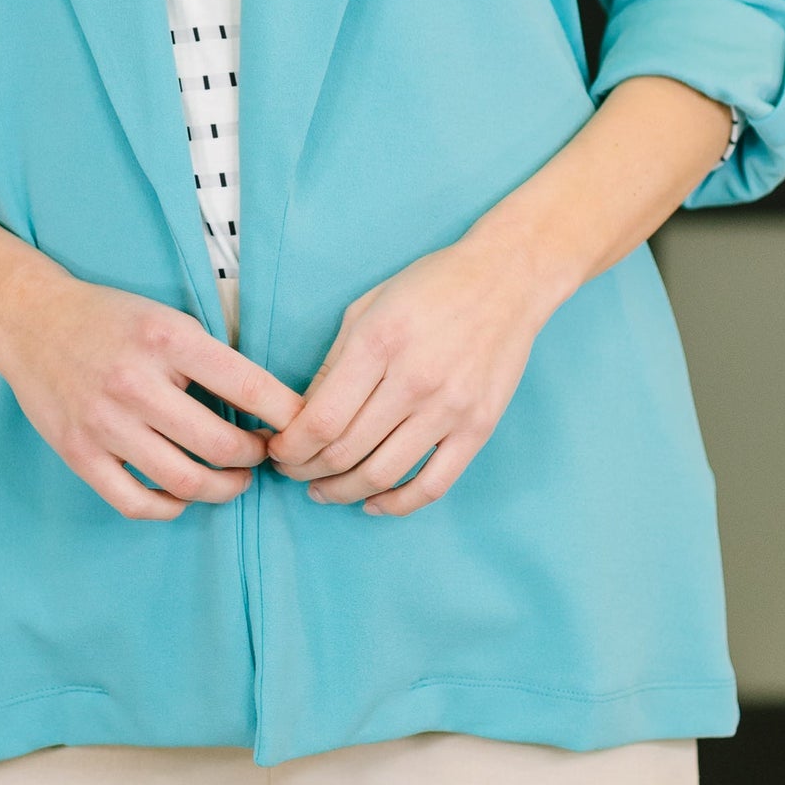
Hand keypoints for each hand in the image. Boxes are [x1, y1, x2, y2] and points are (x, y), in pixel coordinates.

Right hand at [0, 258, 302, 521]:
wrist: (29, 320)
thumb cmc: (109, 319)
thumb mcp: (168, 319)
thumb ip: (212, 359)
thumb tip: (270, 408)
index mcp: (167, 340)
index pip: (248, 386)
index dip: (287, 415)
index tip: (301, 427)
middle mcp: (135, 382)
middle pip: (221, 445)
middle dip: (256, 457)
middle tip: (263, 454)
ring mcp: (104, 423)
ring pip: (184, 481)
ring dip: (223, 488)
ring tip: (234, 479)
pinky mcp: (78, 453)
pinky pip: (135, 502)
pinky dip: (169, 507)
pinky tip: (182, 493)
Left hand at [264, 233, 549, 515]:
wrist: (507, 279)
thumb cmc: (431, 287)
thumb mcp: (367, 308)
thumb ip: (333, 364)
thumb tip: (301, 417)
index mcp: (379, 343)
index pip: (321, 419)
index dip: (290, 448)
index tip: (278, 452)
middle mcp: (414, 380)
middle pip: (345, 451)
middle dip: (305, 470)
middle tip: (292, 472)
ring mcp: (450, 408)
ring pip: (382, 475)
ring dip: (342, 492)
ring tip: (323, 490)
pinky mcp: (478, 428)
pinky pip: (433, 485)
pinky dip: (397, 504)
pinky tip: (373, 503)